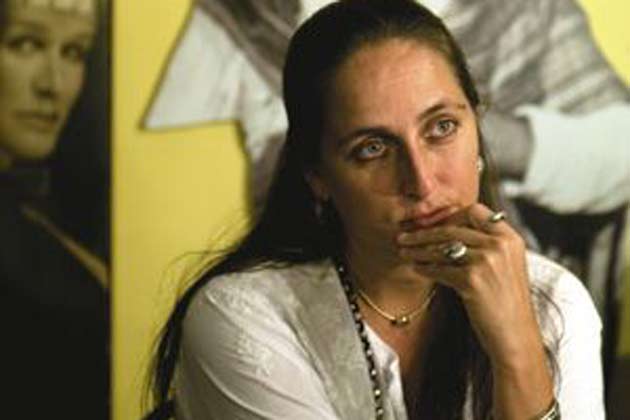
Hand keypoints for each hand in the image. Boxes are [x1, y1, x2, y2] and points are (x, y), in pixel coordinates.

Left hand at [397, 203, 552, 417]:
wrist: (516, 336)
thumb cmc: (506, 303)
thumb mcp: (506, 265)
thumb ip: (486, 244)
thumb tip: (449, 229)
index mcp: (510, 237)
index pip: (475, 210)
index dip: (450, 216)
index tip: (432, 225)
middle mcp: (500, 245)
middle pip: (452, 228)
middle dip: (423, 233)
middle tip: (405, 237)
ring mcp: (487, 261)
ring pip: (441, 247)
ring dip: (418, 250)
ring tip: (404, 252)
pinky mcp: (472, 280)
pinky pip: (439, 268)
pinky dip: (424, 268)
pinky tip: (416, 268)